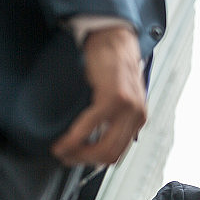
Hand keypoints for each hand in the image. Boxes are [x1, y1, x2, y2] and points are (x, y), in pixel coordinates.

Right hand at [52, 26, 145, 164]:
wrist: (115, 39)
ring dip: (78, 154)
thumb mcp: (119, 97)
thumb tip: (91, 141)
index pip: (117, 152)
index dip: (93, 161)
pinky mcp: (115, 98)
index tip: (74, 158)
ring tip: (61, 151)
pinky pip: (90, 127)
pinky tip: (62, 141)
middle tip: (64, 157)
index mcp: (138, 118)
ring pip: (103, 148)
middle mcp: (137, 116)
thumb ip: (112, 118)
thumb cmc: (111, 65)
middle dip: (83, 161)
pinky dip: (74, 138)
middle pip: (110, 155)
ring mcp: (128, 108)